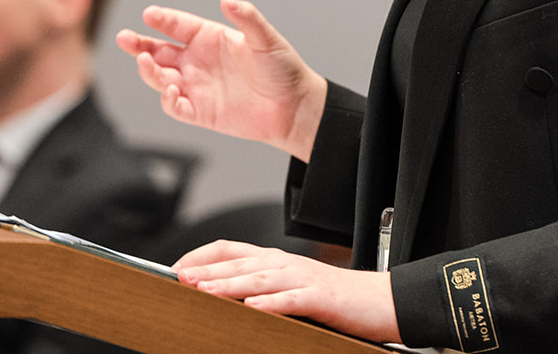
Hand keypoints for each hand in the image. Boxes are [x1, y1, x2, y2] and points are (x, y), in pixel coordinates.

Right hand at [115, 0, 327, 160]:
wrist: (293, 107)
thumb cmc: (283, 70)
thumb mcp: (266, 39)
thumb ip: (247, 18)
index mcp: (211, 39)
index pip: (178, 26)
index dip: (162, 20)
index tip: (149, 14)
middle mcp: (199, 61)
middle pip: (159, 51)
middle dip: (139, 44)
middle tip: (125, 38)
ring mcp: (197, 86)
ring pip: (161, 77)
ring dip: (149, 70)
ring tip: (145, 62)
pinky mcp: (200, 112)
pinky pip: (174, 106)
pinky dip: (167, 100)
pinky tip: (171, 91)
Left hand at [175, 241, 399, 343]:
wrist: (380, 300)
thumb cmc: (335, 299)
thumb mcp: (292, 287)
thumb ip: (262, 288)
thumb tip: (224, 298)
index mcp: (276, 260)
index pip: (231, 249)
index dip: (202, 256)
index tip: (177, 268)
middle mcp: (286, 264)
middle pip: (240, 264)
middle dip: (207, 271)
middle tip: (180, 279)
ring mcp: (303, 279)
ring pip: (260, 278)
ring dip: (230, 284)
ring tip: (205, 291)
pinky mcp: (320, 297)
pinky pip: (293, 299)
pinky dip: (273, 303)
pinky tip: (255, 308)